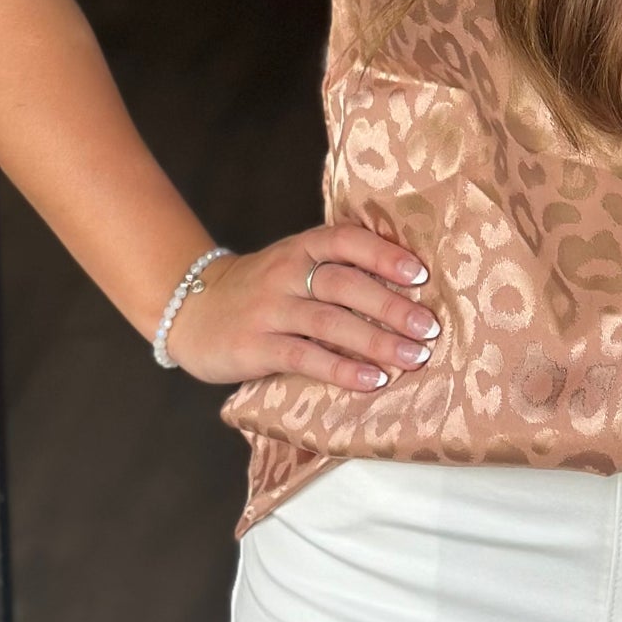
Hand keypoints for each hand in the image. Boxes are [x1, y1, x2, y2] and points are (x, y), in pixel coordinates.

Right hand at [169, 225, 436, 393]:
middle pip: (344, 284)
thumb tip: (409, 287)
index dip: (384, 255)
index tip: (421, 274)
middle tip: (430, 328)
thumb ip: (336, 269)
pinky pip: (304, 357)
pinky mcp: (254, 346)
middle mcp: (285, 273)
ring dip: (376, 341)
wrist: (191, 311)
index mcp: (301, 248)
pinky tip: (372, 381)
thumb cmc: (262, 290)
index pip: (346, 240)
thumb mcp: (293, 266)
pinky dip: (341, 369)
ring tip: (414, 358)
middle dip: (392, 306)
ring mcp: (268, 310)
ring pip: (329, 322)